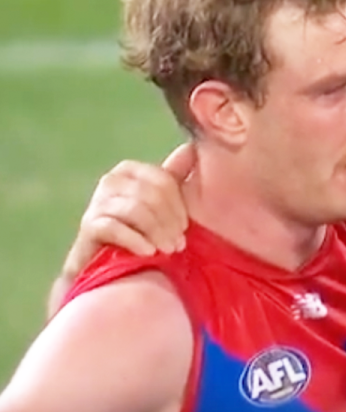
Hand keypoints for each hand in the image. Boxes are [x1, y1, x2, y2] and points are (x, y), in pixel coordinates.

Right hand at [63, 144, 195, 276]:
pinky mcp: (88, 225)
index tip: (185, 228)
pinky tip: (148, 252)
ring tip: (167, 250)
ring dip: (157, 233)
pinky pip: (115, 228)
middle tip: (178, 244)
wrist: (107, 264)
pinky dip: (136, 241)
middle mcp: (111, 181)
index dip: (178, 206)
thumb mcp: (162, 202)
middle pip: (151, 195)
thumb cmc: (142, 231)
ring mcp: (97, 202)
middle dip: (169, 222)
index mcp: (130, 171)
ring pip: (136, 210)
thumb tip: (191, 147)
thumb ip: (175, 176)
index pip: (163, 180)